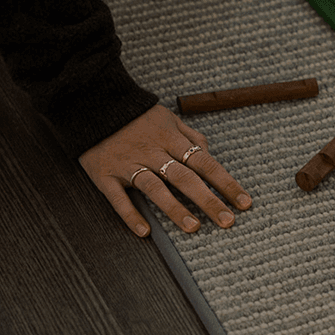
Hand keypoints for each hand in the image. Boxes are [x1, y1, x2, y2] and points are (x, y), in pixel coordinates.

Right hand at [78, 104, 250, 236]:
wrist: (90, 102)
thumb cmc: (134, 115)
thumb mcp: (167, 117)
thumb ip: (189, 135)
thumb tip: (208, 152)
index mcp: (170, 138)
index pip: (205, 163)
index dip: (226, 183)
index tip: (244, 203)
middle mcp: (152, 152)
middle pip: (185, 178)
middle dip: (208, 200)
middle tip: (227, 222)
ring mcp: (128, 164)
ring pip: (155, 188)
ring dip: (175, 209)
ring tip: (194, 228)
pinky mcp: (105, 175)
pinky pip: (118, 198)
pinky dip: (130, 215)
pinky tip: (145, 232)